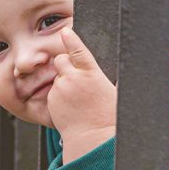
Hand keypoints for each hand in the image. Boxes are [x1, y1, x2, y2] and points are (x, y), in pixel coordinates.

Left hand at [48, 28, 116, 163]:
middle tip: (76, 77)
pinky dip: (58, 95)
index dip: (71, 38)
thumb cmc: (109, 116)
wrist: (93, 138)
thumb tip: (116, 67)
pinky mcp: (52, 100)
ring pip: (57, 76)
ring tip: (76, 98)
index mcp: (91, 74)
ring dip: (63, 81)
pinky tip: (70, 106)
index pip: (78, 49)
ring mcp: (61, 89)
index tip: (65, 31)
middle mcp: (73, 78)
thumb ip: (108, 77)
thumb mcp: (115, 92)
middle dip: (65, 64)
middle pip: (61, 60)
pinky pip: (53, 91)